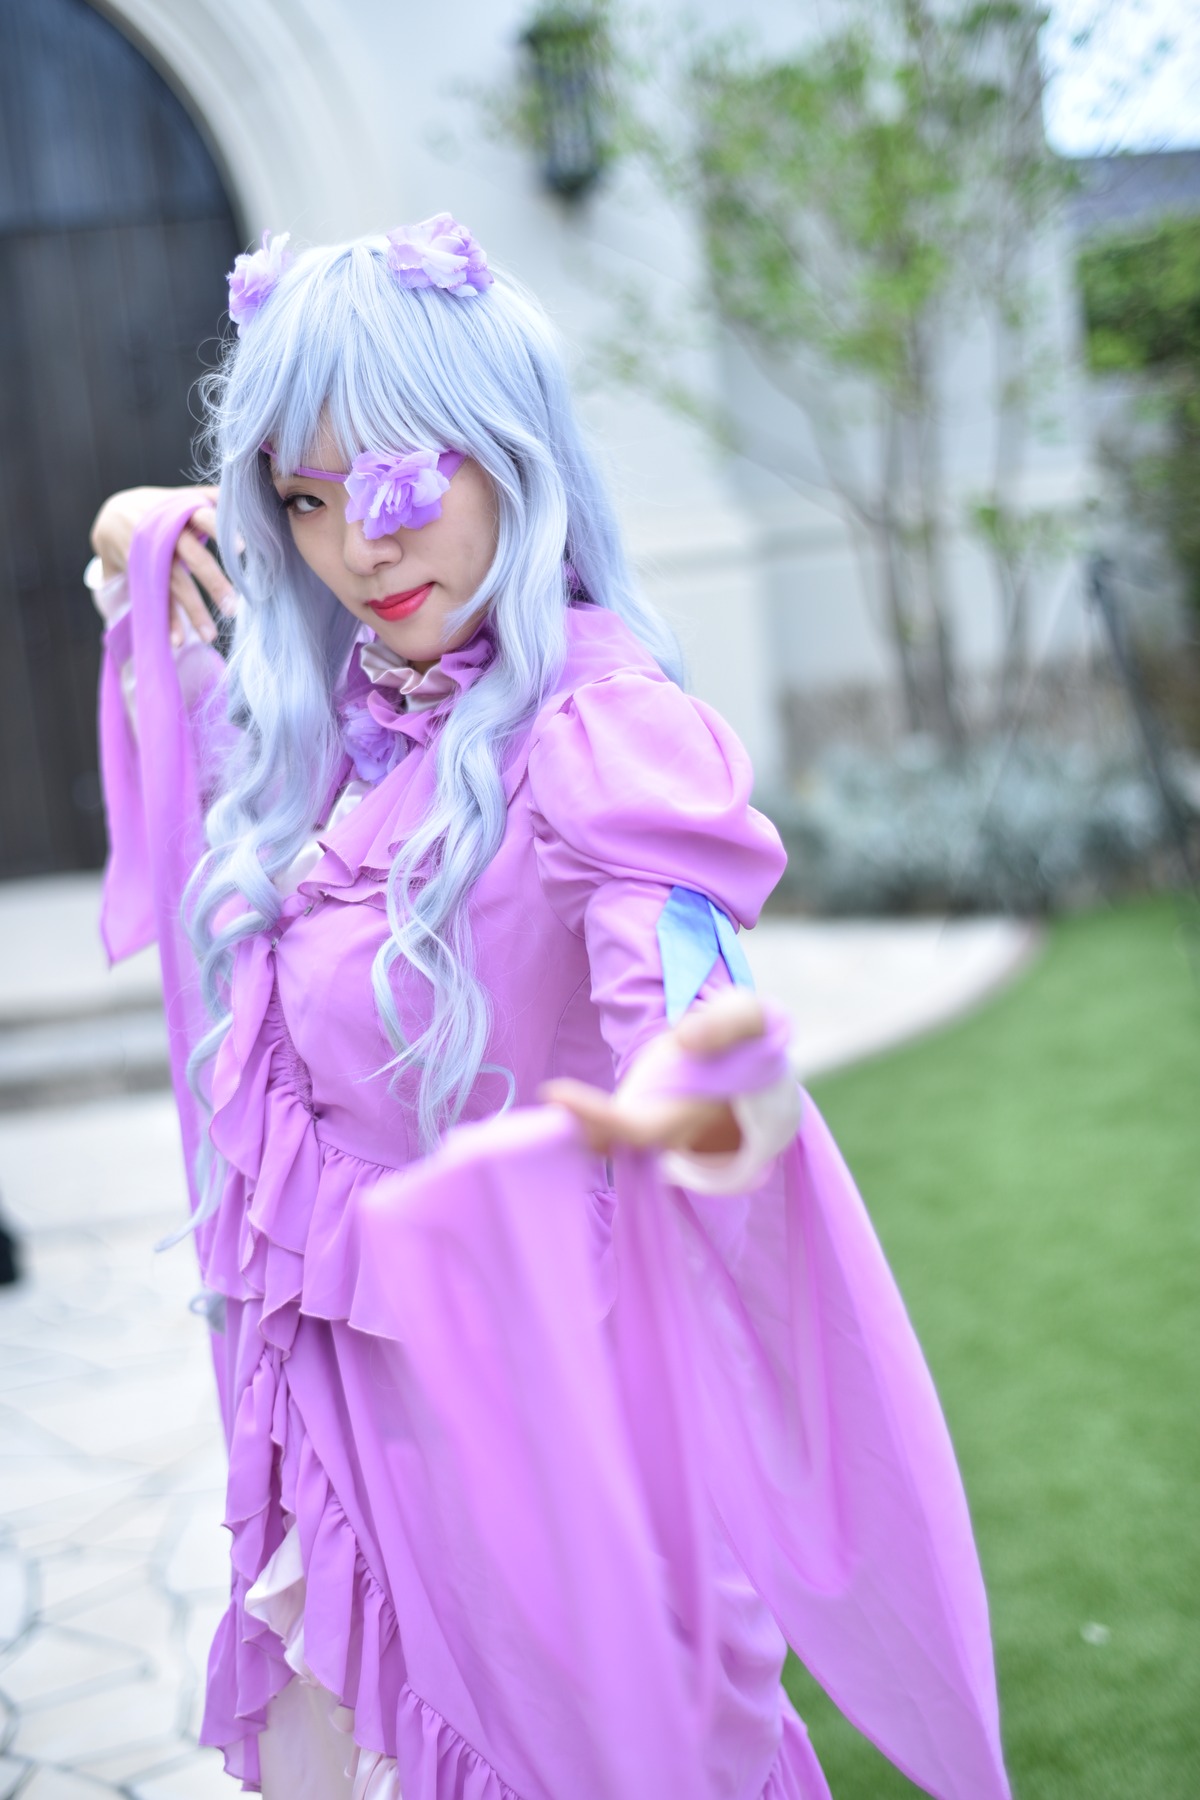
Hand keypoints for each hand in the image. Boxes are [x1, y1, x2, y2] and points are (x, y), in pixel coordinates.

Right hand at [90, 485, 235, 646]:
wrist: (111, 513)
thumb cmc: (161, 507)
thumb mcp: (182, 497)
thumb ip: (212, 497)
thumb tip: (244, 498)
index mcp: (180, 513)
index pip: (202, 517)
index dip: (219, 530)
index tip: (241, 548)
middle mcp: (165, 535)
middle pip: (191, 557)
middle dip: (212, 582)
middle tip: (233, 607)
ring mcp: (151, 557)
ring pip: (174, 584)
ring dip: (192, 610)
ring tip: (210, 635)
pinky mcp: (141, 575)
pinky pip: (155, 599)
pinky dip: (166, 621)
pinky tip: (178, 640)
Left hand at [540, 988, 764, 1156]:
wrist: (751, 1058)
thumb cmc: (746, 1038)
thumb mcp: (748, 1017)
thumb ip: (726, 1023)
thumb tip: (686, 1040)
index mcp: (692, 1112)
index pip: (638, 1129)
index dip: (597, 1119)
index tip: (554, 1092)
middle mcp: (667, 1129)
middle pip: (612, 1145)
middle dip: (573, 1130)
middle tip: (540, 1099)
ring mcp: (650, 1124)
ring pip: (604, 1142)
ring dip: (569, 1130)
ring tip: (536, 1106)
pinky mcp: (638, 1111)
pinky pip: (603, 1127)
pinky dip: (576, 1118)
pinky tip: (552, 1100)